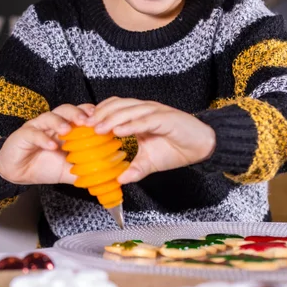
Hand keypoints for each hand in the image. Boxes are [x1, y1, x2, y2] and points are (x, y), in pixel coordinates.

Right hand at [0, 104, 94, 185]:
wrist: (18, 172)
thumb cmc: (43, 166)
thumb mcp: (67, 171)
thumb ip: (85, 172)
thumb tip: (106, 179)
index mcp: (65, 129)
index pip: (79, 114)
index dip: (90, 114)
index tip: (102, 119)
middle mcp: (52, 124)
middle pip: (65, 110)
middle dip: (76, 113)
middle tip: (86, 121)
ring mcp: (37, 127)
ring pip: (49, 117)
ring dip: (59, 122)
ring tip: (67, 131)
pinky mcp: (23, 134)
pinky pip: (34, 133)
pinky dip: (43, 138)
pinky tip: (51, 146)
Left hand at [86, 97, 215, 183]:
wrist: (203, 147)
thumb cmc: (177, 150)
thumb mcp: (150, 163)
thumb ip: (134, 169)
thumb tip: (119, 180)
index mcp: (138, 117)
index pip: (114, 108)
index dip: (98, 114)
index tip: (82, 126)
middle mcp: (145, 110)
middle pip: (117, 105)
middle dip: (100, 114)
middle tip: (84, 126)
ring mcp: (155, 112)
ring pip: (129, 110)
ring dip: (112, 118)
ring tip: (97, 128)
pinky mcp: (166, 118)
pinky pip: (145, 120)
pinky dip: (131, 124)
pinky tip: (119, 130)